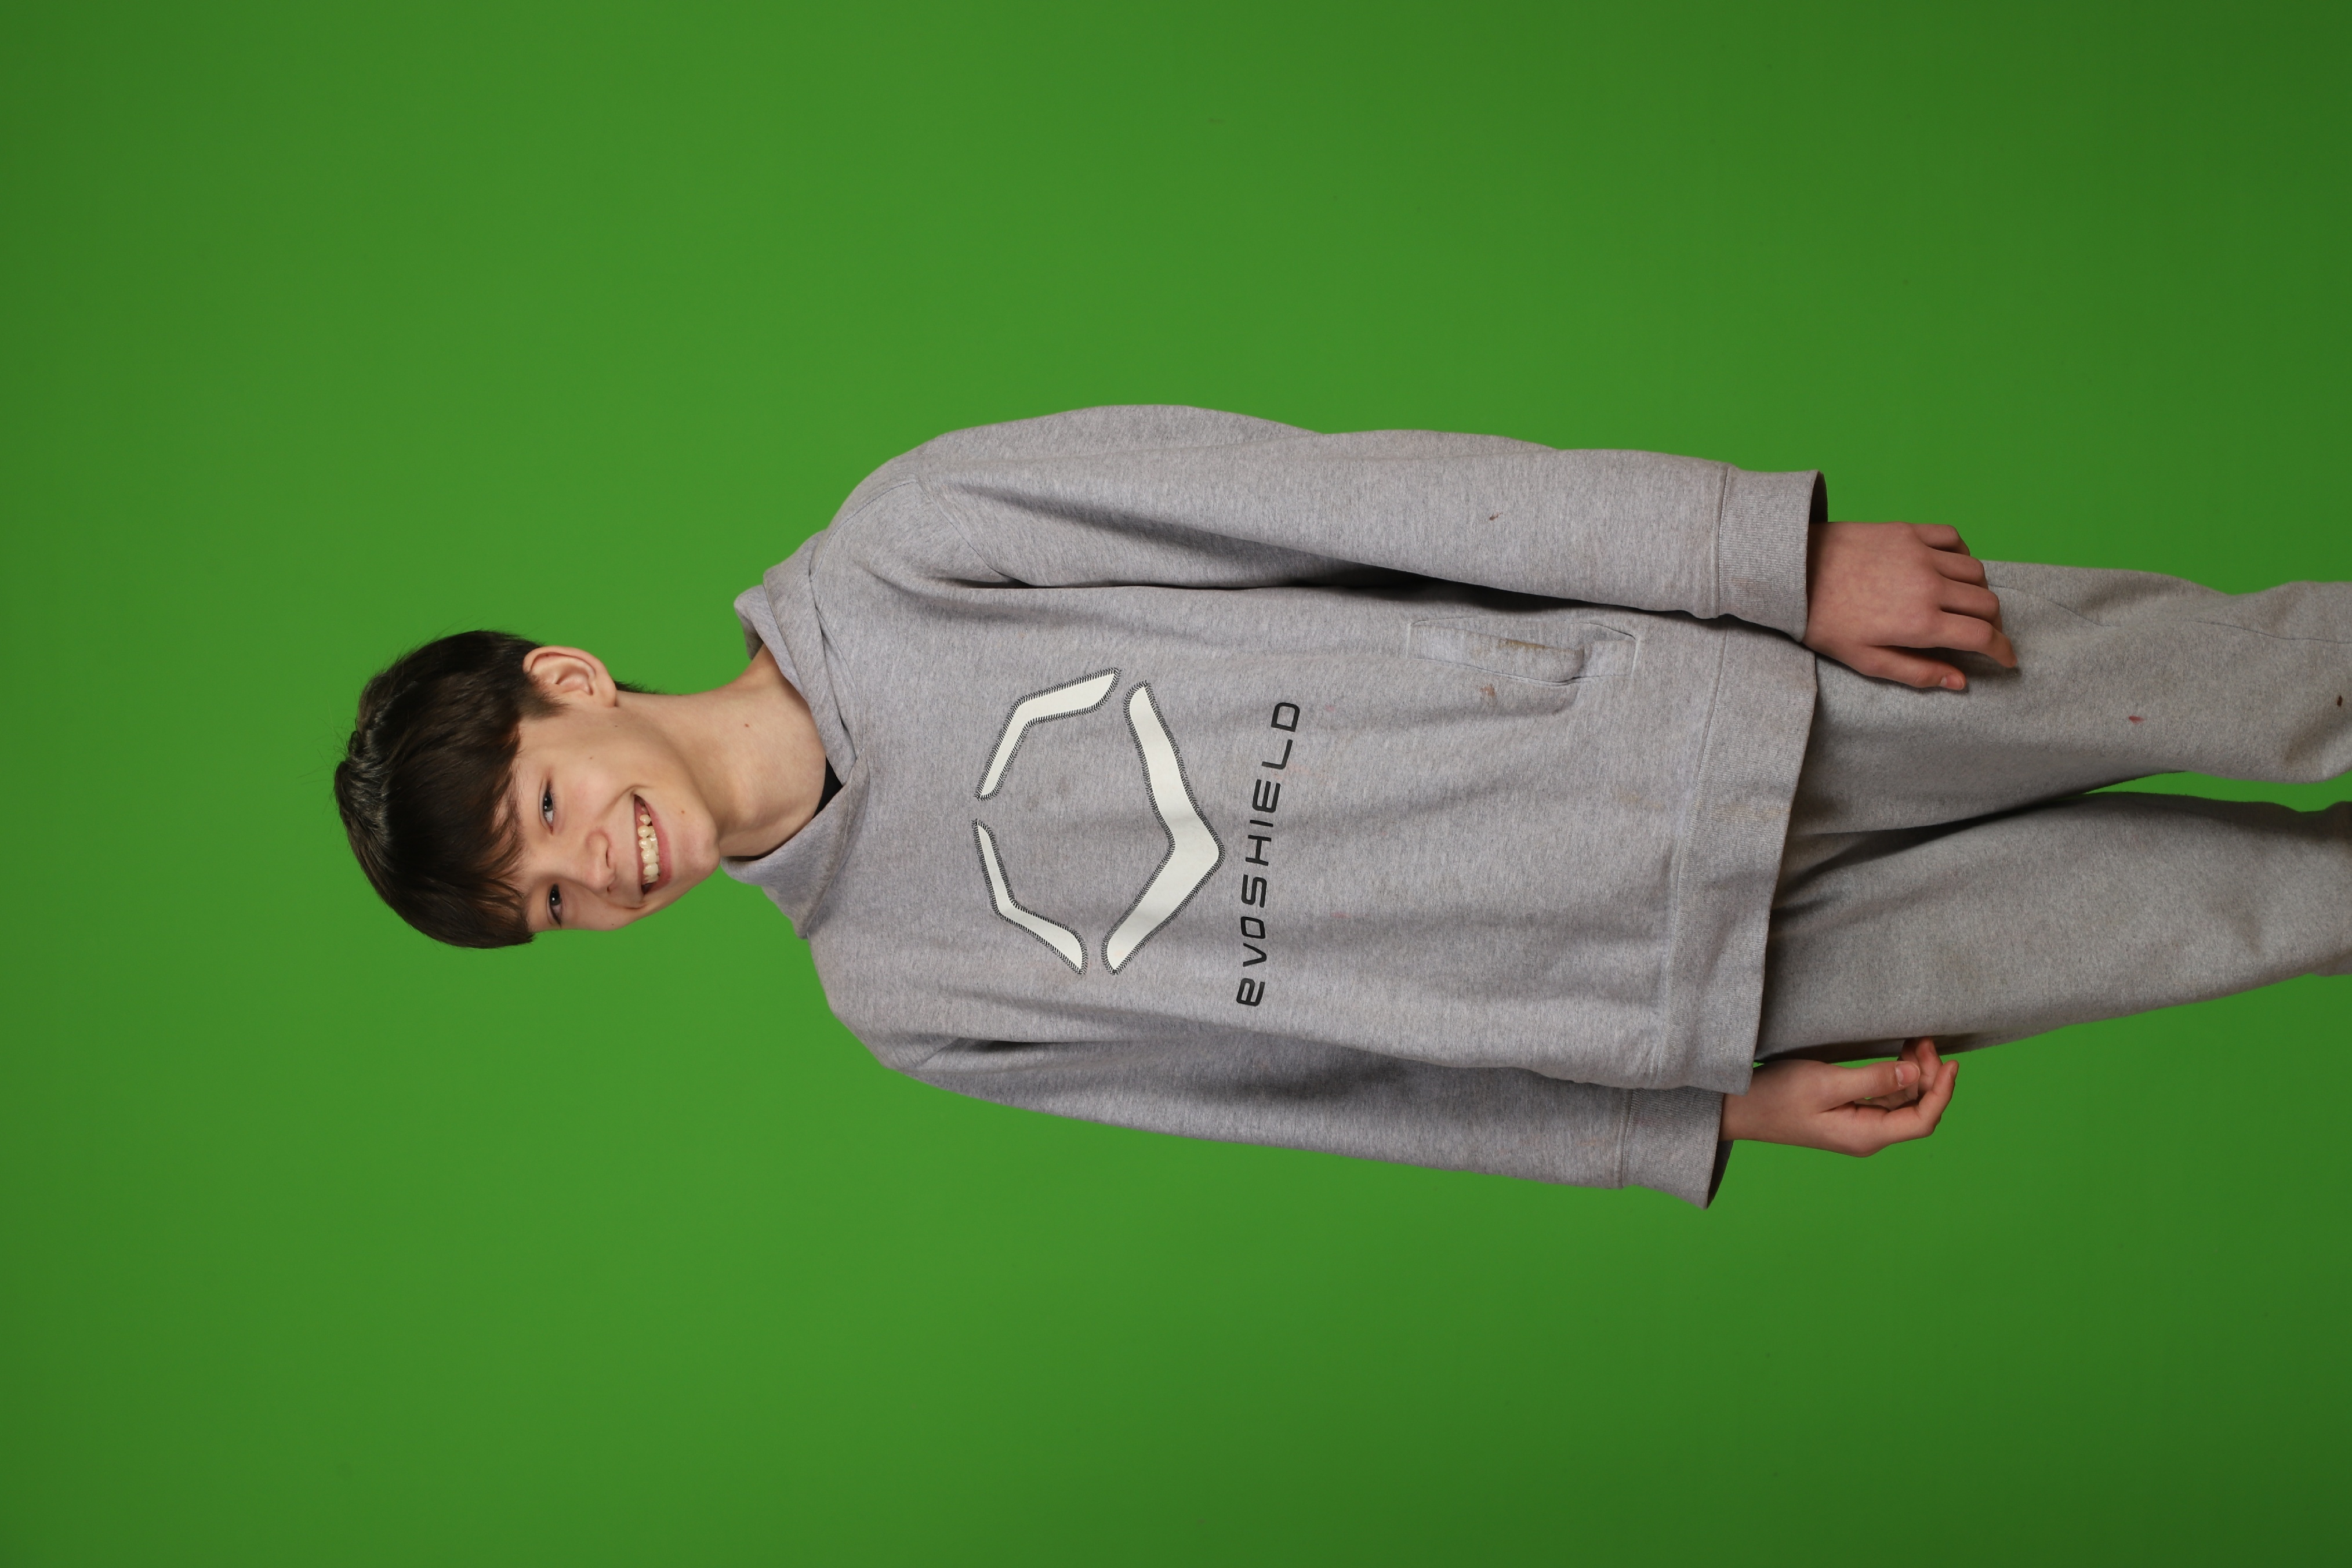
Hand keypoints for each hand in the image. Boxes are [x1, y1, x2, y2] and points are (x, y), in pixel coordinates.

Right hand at [1721, 1038, 1957, 1154]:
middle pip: (1916, 1110)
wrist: (1741, 1108)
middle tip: (1923, 1039)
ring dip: (1911, 1074)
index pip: (1923, 1120)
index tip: (1951, 1062)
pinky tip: (1893, 1058)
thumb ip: (1873, 1080)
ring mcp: (1857, 1127)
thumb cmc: (1778, 1096)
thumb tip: (1914, 1076)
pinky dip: (1894, 1078)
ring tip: (1912, 1041)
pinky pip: (1883, 1099)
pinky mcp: (1846, 1115)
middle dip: (1928, 1076)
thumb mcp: (1827, 1083)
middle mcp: (1867, 1136)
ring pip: (1901, 1103)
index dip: (1943, 1092)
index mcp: (1866, 1135)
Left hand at [1803, 522, 2017, 689]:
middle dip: (1993, 624)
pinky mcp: (1907, 530)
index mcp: (1920, 623)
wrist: (1790, 572)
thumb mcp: (1865, 661)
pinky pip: (1954, 538)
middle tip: (1982, 634)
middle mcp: (1929, 585)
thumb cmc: (1823, 622)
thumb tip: (1960, 681)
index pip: (1983, 636)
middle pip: (1988, 603)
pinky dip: (1963, 555)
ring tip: (1964, 605)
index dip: (2003, 650)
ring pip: (1976, 571)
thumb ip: (1916, 672)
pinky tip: (1950, 569)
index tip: (2007, 659)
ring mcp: (1920, 554)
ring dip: (1979, 591)